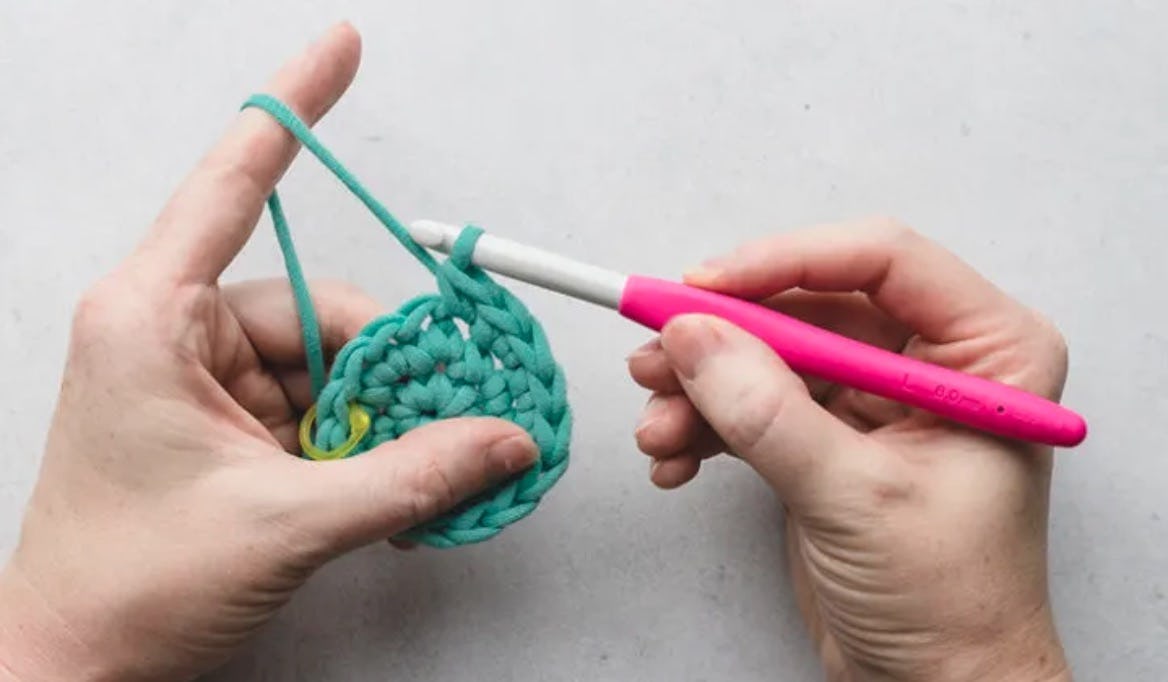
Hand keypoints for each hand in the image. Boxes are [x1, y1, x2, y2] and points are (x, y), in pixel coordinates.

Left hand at [0, 24, 536, 681]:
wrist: (75, 668)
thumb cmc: (128, 587)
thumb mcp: (283, 525)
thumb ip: (408, 477)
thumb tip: (504, 442)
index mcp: (152, 317)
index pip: (234, 182)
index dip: (297, 107)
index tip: (342, 43)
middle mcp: (177, 331)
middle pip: (326, 309)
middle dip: (400, 365)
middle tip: (472, 410)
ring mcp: (206, 379)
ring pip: (335, 365)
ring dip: (388, 415)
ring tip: (432, 466)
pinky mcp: (229, 422)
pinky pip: (323, 405)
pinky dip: (366, 439)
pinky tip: (395, 480)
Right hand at [628, 219, 1071, 681]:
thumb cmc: (949, 603)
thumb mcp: (857, 498)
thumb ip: (769, 413)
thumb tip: (692, 336)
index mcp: (986, 353)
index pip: (881, 260)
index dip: (785, 262)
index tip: (704, 287)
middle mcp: (931, 361)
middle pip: (809, 305)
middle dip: (725, 337)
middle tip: (657, 355)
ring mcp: (874, 399)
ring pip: (770, 354)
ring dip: (702, 388)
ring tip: (658, 427)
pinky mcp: (828, 436)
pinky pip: (756, 403)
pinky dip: (708, 426)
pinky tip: (677, 458)